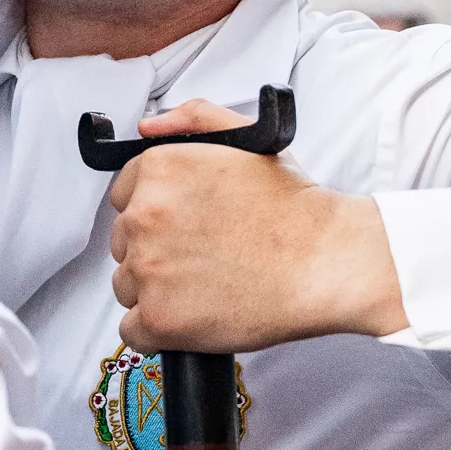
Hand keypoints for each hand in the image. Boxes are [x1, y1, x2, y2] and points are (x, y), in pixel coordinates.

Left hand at [106, 101, 405, 351]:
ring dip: (157, 290)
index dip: (157, 214)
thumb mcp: (249, 140)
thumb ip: (194, 119)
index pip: (124, 196)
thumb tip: (148, 127)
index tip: (184, 226)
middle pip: (123, 242)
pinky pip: (133, 330)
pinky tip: (194, 317)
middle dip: (156, 250)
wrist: (327, 262)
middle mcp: (144, 216)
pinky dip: (159, 330)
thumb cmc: (294, 210)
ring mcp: (148, 269)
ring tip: (206, 285)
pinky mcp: (158, 318)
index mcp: (159, 170)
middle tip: (204, 256)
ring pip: (127, 286)